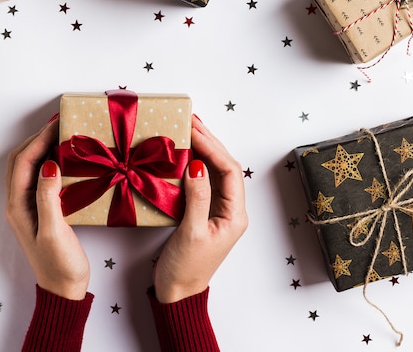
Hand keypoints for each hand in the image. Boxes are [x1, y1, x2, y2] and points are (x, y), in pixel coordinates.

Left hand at [5, 117, 89, 299]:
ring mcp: (28, 207)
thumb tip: (48, 164)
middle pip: (22, 161)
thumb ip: (48, 198)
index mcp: (18, 206)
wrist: (64, 289)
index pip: (24, 162)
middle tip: (59, 123)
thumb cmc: (59, 264)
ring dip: (42, 148)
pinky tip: (64, 159)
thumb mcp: (53, 231)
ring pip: (29, 168)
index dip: (38, 139)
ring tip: (61, 134)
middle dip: (37, 138)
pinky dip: (49, 162)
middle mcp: (19, 203)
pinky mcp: (41, 211)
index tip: (57, 123)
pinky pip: (40, 178)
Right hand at [152, 115, 247, 302]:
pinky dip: (193, 164)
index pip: (230, 171)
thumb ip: (197, 198)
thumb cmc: (186, 269)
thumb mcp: (192, 233)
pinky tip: (183, 154)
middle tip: (192, 120)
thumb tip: (198, 165)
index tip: (195, 130)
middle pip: (224, 167)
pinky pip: (201, 182)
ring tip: (189, 129)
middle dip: (210, 142)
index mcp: (235, 215)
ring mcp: (216, 210)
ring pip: (213, 172)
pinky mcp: (202, 212)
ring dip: (202, 150)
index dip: (213, 148)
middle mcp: (230, 210)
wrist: (177, 292)